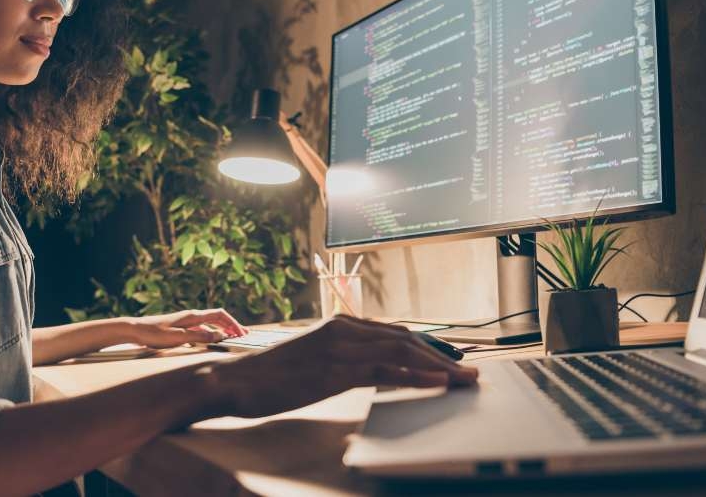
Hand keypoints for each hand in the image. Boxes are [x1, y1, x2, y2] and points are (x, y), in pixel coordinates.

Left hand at [128, 308, 248, 348]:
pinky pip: (202, 328)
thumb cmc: (154, 333)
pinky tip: (212, 339)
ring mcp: (186, 321)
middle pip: (217, 317)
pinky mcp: (181, 327)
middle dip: (232, 325)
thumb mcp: (178, 337)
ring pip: (210, 322)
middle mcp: (191, 316)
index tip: (242, 332)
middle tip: (244, 334)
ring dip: (223, 328)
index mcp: (193, 316)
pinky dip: (212, 332)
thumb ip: (199, 336)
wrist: (135, 329)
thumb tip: (220, 334)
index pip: (219, 315)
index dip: (233, 323)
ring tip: (232, 336)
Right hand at [209, 316, 478, 417]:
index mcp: (340, 325)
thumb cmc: (271, 375)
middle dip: (442, 355)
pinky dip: (416, 374)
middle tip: (469, 371)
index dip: (427, 346)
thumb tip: (369, 370)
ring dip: (439, 366)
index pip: (395, 332)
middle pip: (406, 338)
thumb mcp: (313, 360)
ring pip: (402, 351)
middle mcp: (345, 329)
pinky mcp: (336, 368)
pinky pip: (385, 369)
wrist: (236, 380)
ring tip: (464, 379)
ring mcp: (341, 347)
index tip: (451, 360)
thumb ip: (341, 359)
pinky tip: (437, 381)